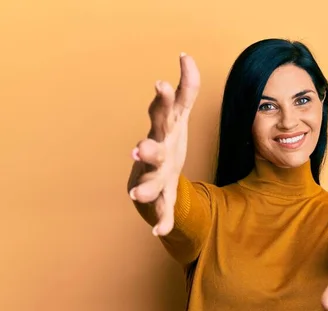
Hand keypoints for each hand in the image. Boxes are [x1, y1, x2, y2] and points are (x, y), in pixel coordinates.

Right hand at [127, 53, 200, 235]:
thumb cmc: (167, 139)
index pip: (162, 113)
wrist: (151, 174)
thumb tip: (186, 56)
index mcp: (162, 131)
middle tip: (138, 149)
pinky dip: (162, 220)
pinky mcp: (163, 196)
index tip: (161, 85)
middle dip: (146, 150)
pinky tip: (160, 232)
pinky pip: (164, 209)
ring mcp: (156, 175)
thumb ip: (188, 87)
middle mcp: (156, 153)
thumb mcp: (179, 114)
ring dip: (144, 189)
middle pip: (151, 150)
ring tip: (135, 196)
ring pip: (151, 183)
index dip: (163, 100)